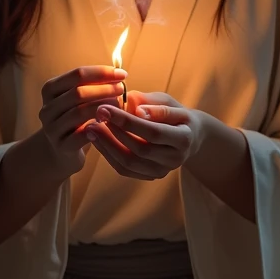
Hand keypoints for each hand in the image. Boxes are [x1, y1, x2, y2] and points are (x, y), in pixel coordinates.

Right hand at [39, 65, 127, 176]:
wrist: (61, 149)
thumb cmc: (76, 118)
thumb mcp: (79, 98)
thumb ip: (93, 84)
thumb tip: (119, 73)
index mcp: (50, 89)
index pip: (77, 74)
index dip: (101, 72)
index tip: (122, 74)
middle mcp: (47, 108)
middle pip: (78, 93)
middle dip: (104, 88)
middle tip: (121, 88)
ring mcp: (52, 128)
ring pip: (79, 112)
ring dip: (103, 106)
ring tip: (120, 105)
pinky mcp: (61, 146)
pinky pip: (82, 134)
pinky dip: (99, 127)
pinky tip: (111, 124)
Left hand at [85, 91, 205, 179]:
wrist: (188, 135)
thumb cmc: (175, 113)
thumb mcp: (168, 102)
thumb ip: (151, 104)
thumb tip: (134, 108)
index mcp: (184, 138)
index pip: (153, 131)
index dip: (128, 121)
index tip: (105, 108)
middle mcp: (175, 159)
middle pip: (140, 149)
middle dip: (114, 133)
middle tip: (94, 117)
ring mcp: (163, 170)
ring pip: (130, 163)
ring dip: (107, 146)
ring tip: (91, 128)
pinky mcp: (150, 176)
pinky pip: (125, 170)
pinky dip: (109, 155)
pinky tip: (98, 140)